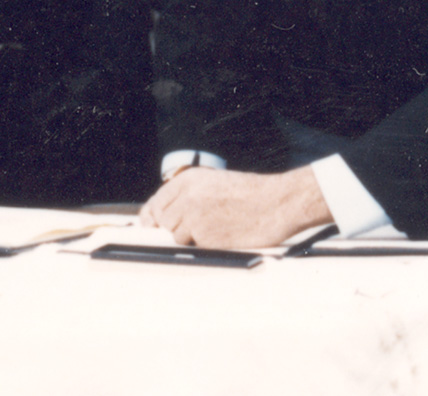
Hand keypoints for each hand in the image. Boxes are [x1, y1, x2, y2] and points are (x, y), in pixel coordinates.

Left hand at [138, 165, 330, 247]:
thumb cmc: (250, 193)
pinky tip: (222, 234)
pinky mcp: (205, 238)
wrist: (275, 203)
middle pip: (164, 221)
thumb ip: (188, 195)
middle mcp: (187, 197)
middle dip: (175, 227)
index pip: (157, 202)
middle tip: (195, 227)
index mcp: (189, 180)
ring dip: (191, 237)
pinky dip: (204, 246)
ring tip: (216, 227)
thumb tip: (163, 215)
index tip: (151, 225)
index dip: (153, 216)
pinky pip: (195, 247)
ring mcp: (195, 218)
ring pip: (177, 236)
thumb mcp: (214, 183)